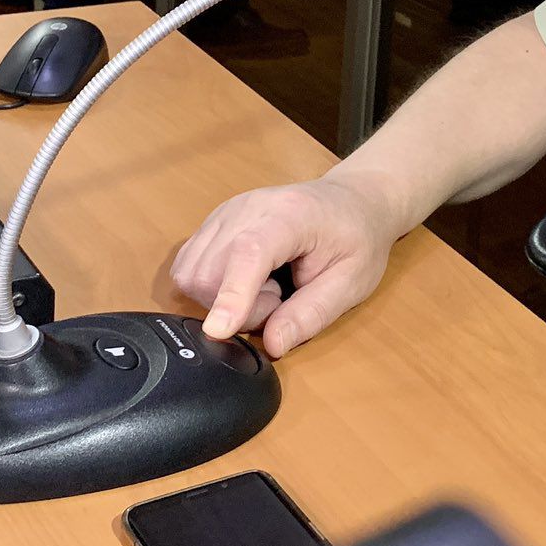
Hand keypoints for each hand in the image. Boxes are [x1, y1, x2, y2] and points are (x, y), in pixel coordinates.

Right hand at [169, 176, 396, 357]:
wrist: (350, 201)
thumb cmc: (357, 238)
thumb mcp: (352, 282)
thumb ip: (312, 314)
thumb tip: (273, 345)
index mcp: (290, 216)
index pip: (249, 252)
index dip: (232, 294)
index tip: (219, 331)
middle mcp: (247, 208)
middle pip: (210, 272)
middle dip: (239, 307)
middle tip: (280, 300)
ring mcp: (224, 212)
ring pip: (191, 273)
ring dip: (222, 298)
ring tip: (266, 288)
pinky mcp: (212, 223)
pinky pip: (189, 267)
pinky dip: (212, 287)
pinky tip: (248, 279)